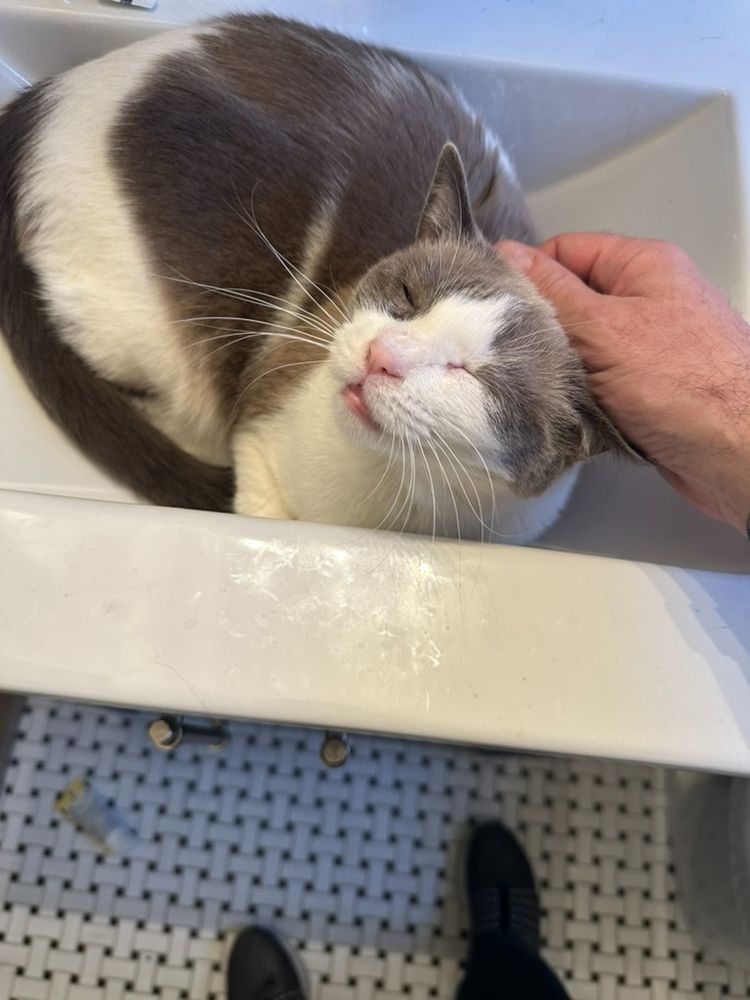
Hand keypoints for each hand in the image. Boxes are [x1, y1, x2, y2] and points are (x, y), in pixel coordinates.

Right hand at [497, 234, 749, 534]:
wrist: (738, 453)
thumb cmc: (686, 386)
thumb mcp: (604, 328)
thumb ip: (552, 292)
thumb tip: (508, 255)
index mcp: (642, 266)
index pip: (566, 251)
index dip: (529, 275)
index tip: (497, 306)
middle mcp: (647, 301)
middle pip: (570, 302)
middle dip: (540, 329)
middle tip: (513, 353)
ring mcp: (646, 348)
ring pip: (578, 348)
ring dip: (557, 370)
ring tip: (541, 387)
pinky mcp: (644, 391)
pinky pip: (594, 385)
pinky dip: (576, 399)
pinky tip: (563, 413)